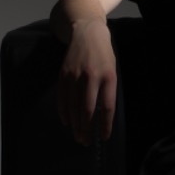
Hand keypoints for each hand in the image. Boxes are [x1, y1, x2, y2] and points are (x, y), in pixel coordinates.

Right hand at [57, 18, 116, 143]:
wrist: (88, 33)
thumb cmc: (104, 56)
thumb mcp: (112, 70)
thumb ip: (107, 91)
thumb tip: (101, 116)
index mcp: (108, 77)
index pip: (107, 106)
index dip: (105, 124)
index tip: (104, 137)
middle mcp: (92, 76)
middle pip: (88, 109)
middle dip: (87, 128)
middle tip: (86, 142)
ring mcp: (76, 75)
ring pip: (73, 105)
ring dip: (75, 124)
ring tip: (78, 136)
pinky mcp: (64, 73)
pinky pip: (62, 97)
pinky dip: (64, 111)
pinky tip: (67, 121)